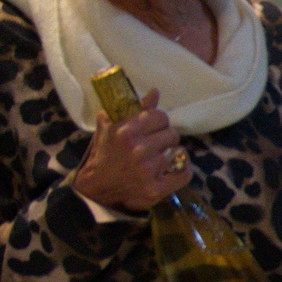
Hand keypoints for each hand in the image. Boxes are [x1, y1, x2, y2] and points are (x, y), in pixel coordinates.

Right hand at [74, 90, 191, 211]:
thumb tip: (155, 92)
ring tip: (160, 159)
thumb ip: (135, 110)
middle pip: (172, 135)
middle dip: (165, 139)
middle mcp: (138, 150)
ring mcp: (147, 171)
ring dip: (172, 155)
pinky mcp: (155, 190)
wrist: (96, 188)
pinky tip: (171, 170)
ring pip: (179, 153)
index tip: (153, 130)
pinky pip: (185, 174)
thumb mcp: (113, 128)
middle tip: (155, 147)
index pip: (161, 117)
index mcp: (126, 131)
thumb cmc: (106, 155)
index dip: (159, 123)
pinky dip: (182, 171)